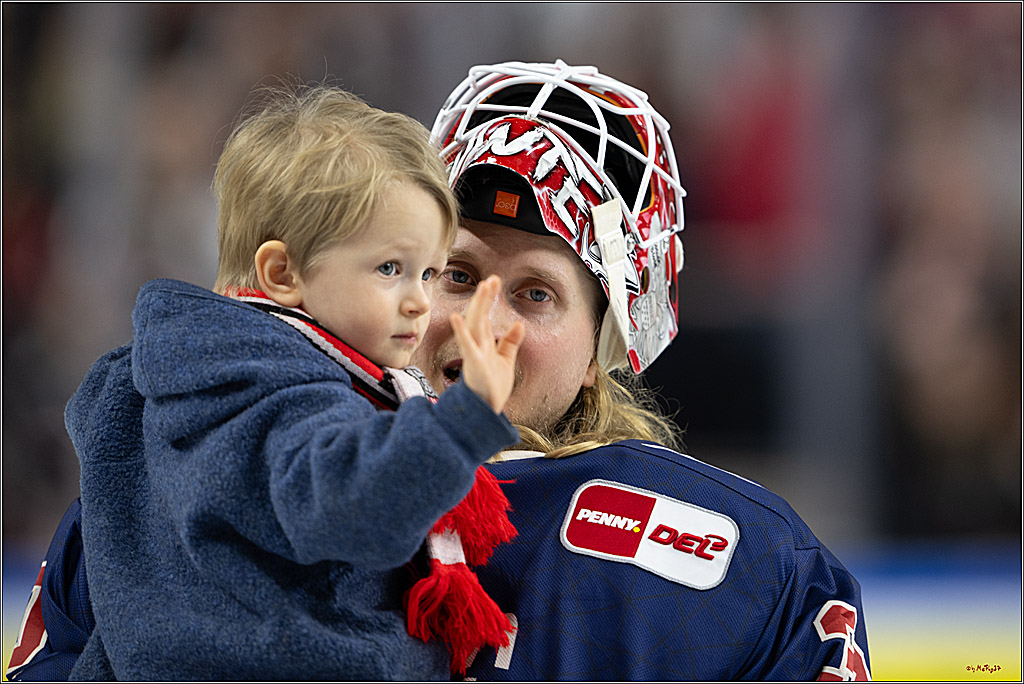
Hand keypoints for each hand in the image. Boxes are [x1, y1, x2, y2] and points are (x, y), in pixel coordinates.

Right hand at [449, 276, 524, 413]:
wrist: (485, 411)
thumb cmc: (492, 388)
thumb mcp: (506, 361)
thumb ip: (511, 342)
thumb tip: (519, 323)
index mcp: (484, 344)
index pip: (485, 316)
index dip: (488, 298)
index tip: (493, 281)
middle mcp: (477, 346)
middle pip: (479, 316)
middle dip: (484, 297)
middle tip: (491, 278)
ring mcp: (474, 354)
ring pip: (475, 325)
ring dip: (478, 306)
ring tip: (482, 288)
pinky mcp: (475, 365)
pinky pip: (467, 346)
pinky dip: (462, 332)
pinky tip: (458, 317)